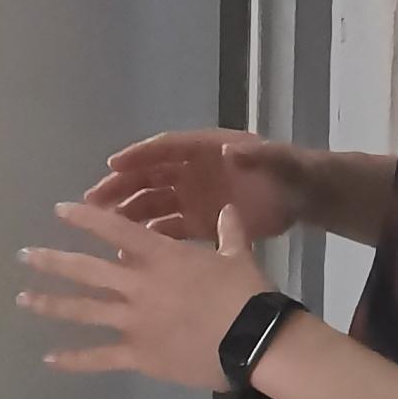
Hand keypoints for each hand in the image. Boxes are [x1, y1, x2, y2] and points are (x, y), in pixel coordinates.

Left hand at [19, 201, 268, 388]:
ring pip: (84, 310)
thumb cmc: (247, 295)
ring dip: (50, 304)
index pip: (115, 231)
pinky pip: (100, 357)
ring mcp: (134, 321)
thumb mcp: (238, 256)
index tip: (60, 209)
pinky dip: (74, 359)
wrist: (253, 341)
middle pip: (86, 271)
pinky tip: (49, 359)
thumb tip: (229, 208)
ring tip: (23, 299)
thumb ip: (228, 232)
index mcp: (160, 258)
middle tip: (24, 256)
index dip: (85, 218)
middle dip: (52, 261)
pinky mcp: (139, 354)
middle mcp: (138, 286)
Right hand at [87, 129, 311, 245]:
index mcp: (206, 149)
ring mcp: (194, 197)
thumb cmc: (290, 171)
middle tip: (94, 199)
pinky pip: (169, 228)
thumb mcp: (277, 160)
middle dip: (122, 185)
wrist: (303, 196)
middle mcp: (193, 171)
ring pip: (154, 203)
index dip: (140, 155)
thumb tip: (230, 151)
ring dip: (130, 212)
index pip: (167, 148)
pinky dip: (152, 237)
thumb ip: (257, 155)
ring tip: (104, 226)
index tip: (114, 164)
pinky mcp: (201, 222)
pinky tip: (132, 250)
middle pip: (150, 175)